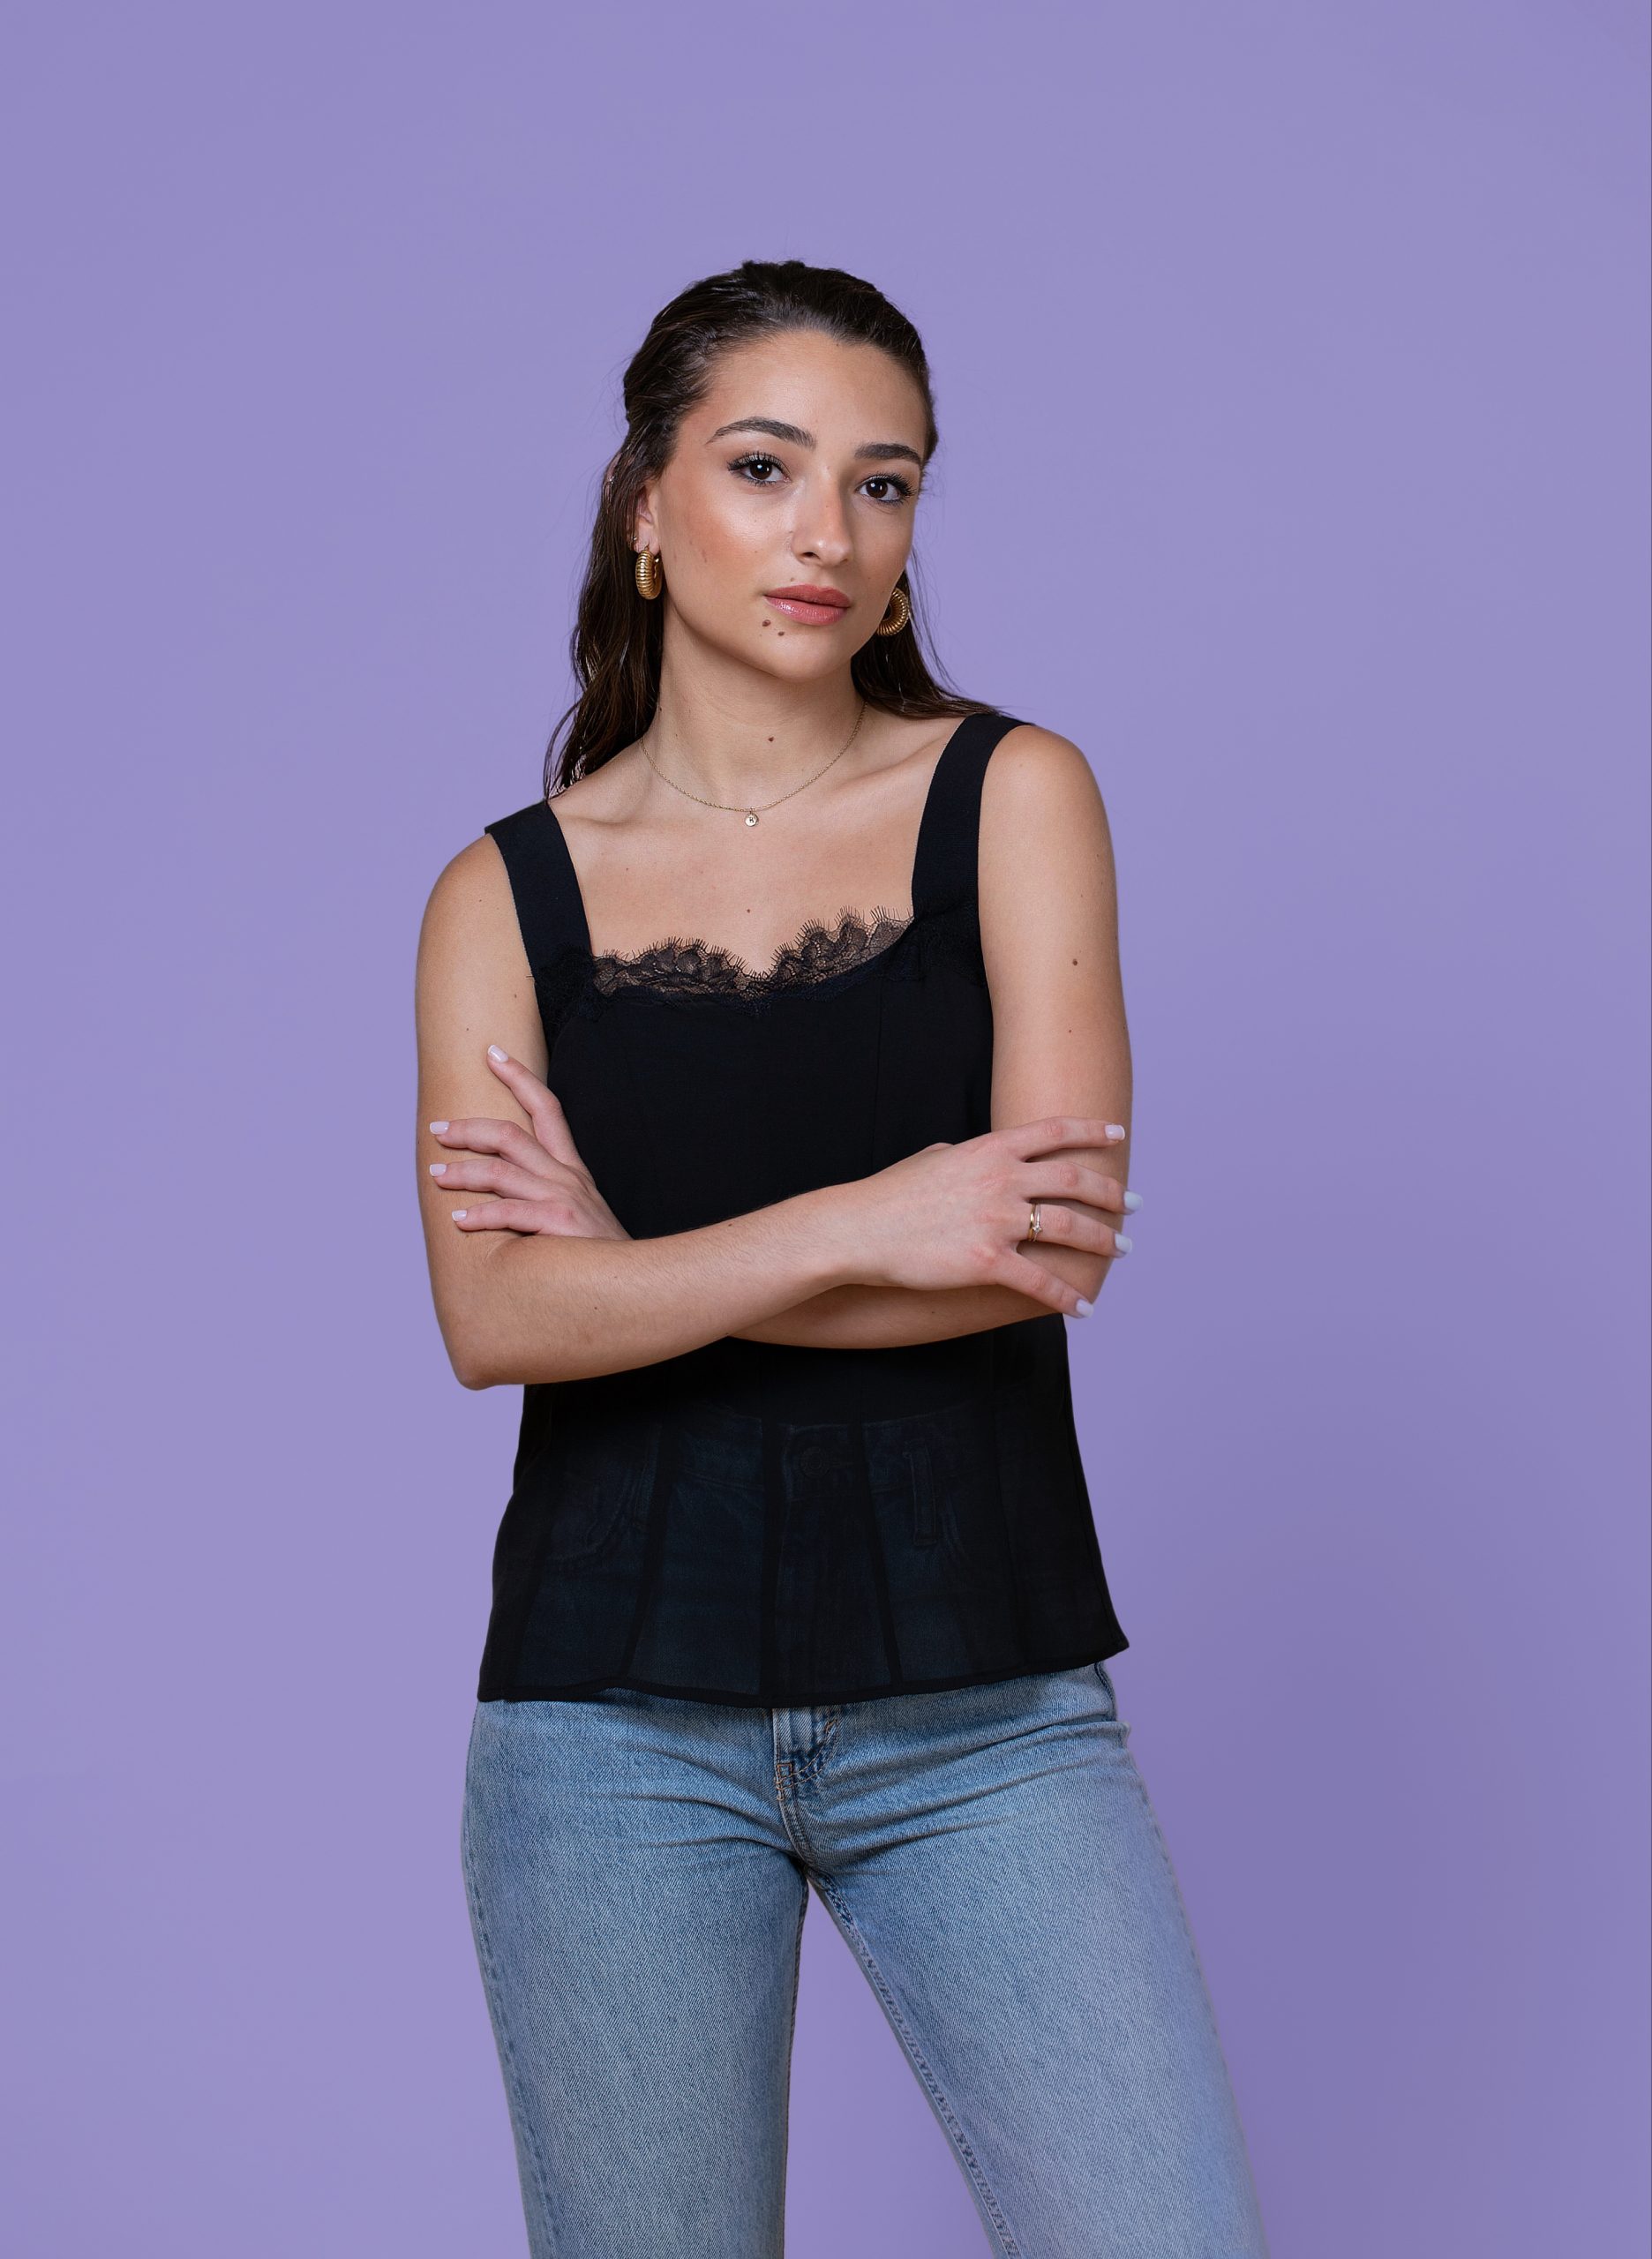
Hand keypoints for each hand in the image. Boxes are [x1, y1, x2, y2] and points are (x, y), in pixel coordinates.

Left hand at [428, 1045, 630, 1239]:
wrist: (633, 1283)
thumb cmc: (596, 1255)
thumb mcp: (575, 1215)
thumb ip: (543, 1199)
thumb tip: (500, 1194)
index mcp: (571, 1169)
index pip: (547, 1109)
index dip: (519, 1077)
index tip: (492, 1053)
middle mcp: (567, 1177)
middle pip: (511, 1134)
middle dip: (468, 1128)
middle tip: (437, 1130)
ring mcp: (563, 1198)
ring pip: (500, 1171)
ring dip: (462, 1172)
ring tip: (436, 1176)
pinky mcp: (560, 1223)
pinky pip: (508, 1213)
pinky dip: (479, 1216)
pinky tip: (459, 1222)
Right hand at [829, 1117, 1134, 1316]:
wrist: (858, 1229)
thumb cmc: (889, 1195)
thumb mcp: (931, 1158)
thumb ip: (962, 1155)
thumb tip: (971, 1154)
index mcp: (989, 1150)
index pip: (1054, 1132)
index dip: (1091, 1131)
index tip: (1118, 1134)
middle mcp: (1001, 1179)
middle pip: (1074, 1181)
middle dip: (1110, 1193)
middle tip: (1131, 1205)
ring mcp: (996, 1220)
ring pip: (1068, 1228)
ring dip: (1101, 1241)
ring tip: (1120, 1249)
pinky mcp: (986, 1262)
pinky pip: (1039, 1281)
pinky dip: (1066, 1297)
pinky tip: (1083, 1308)